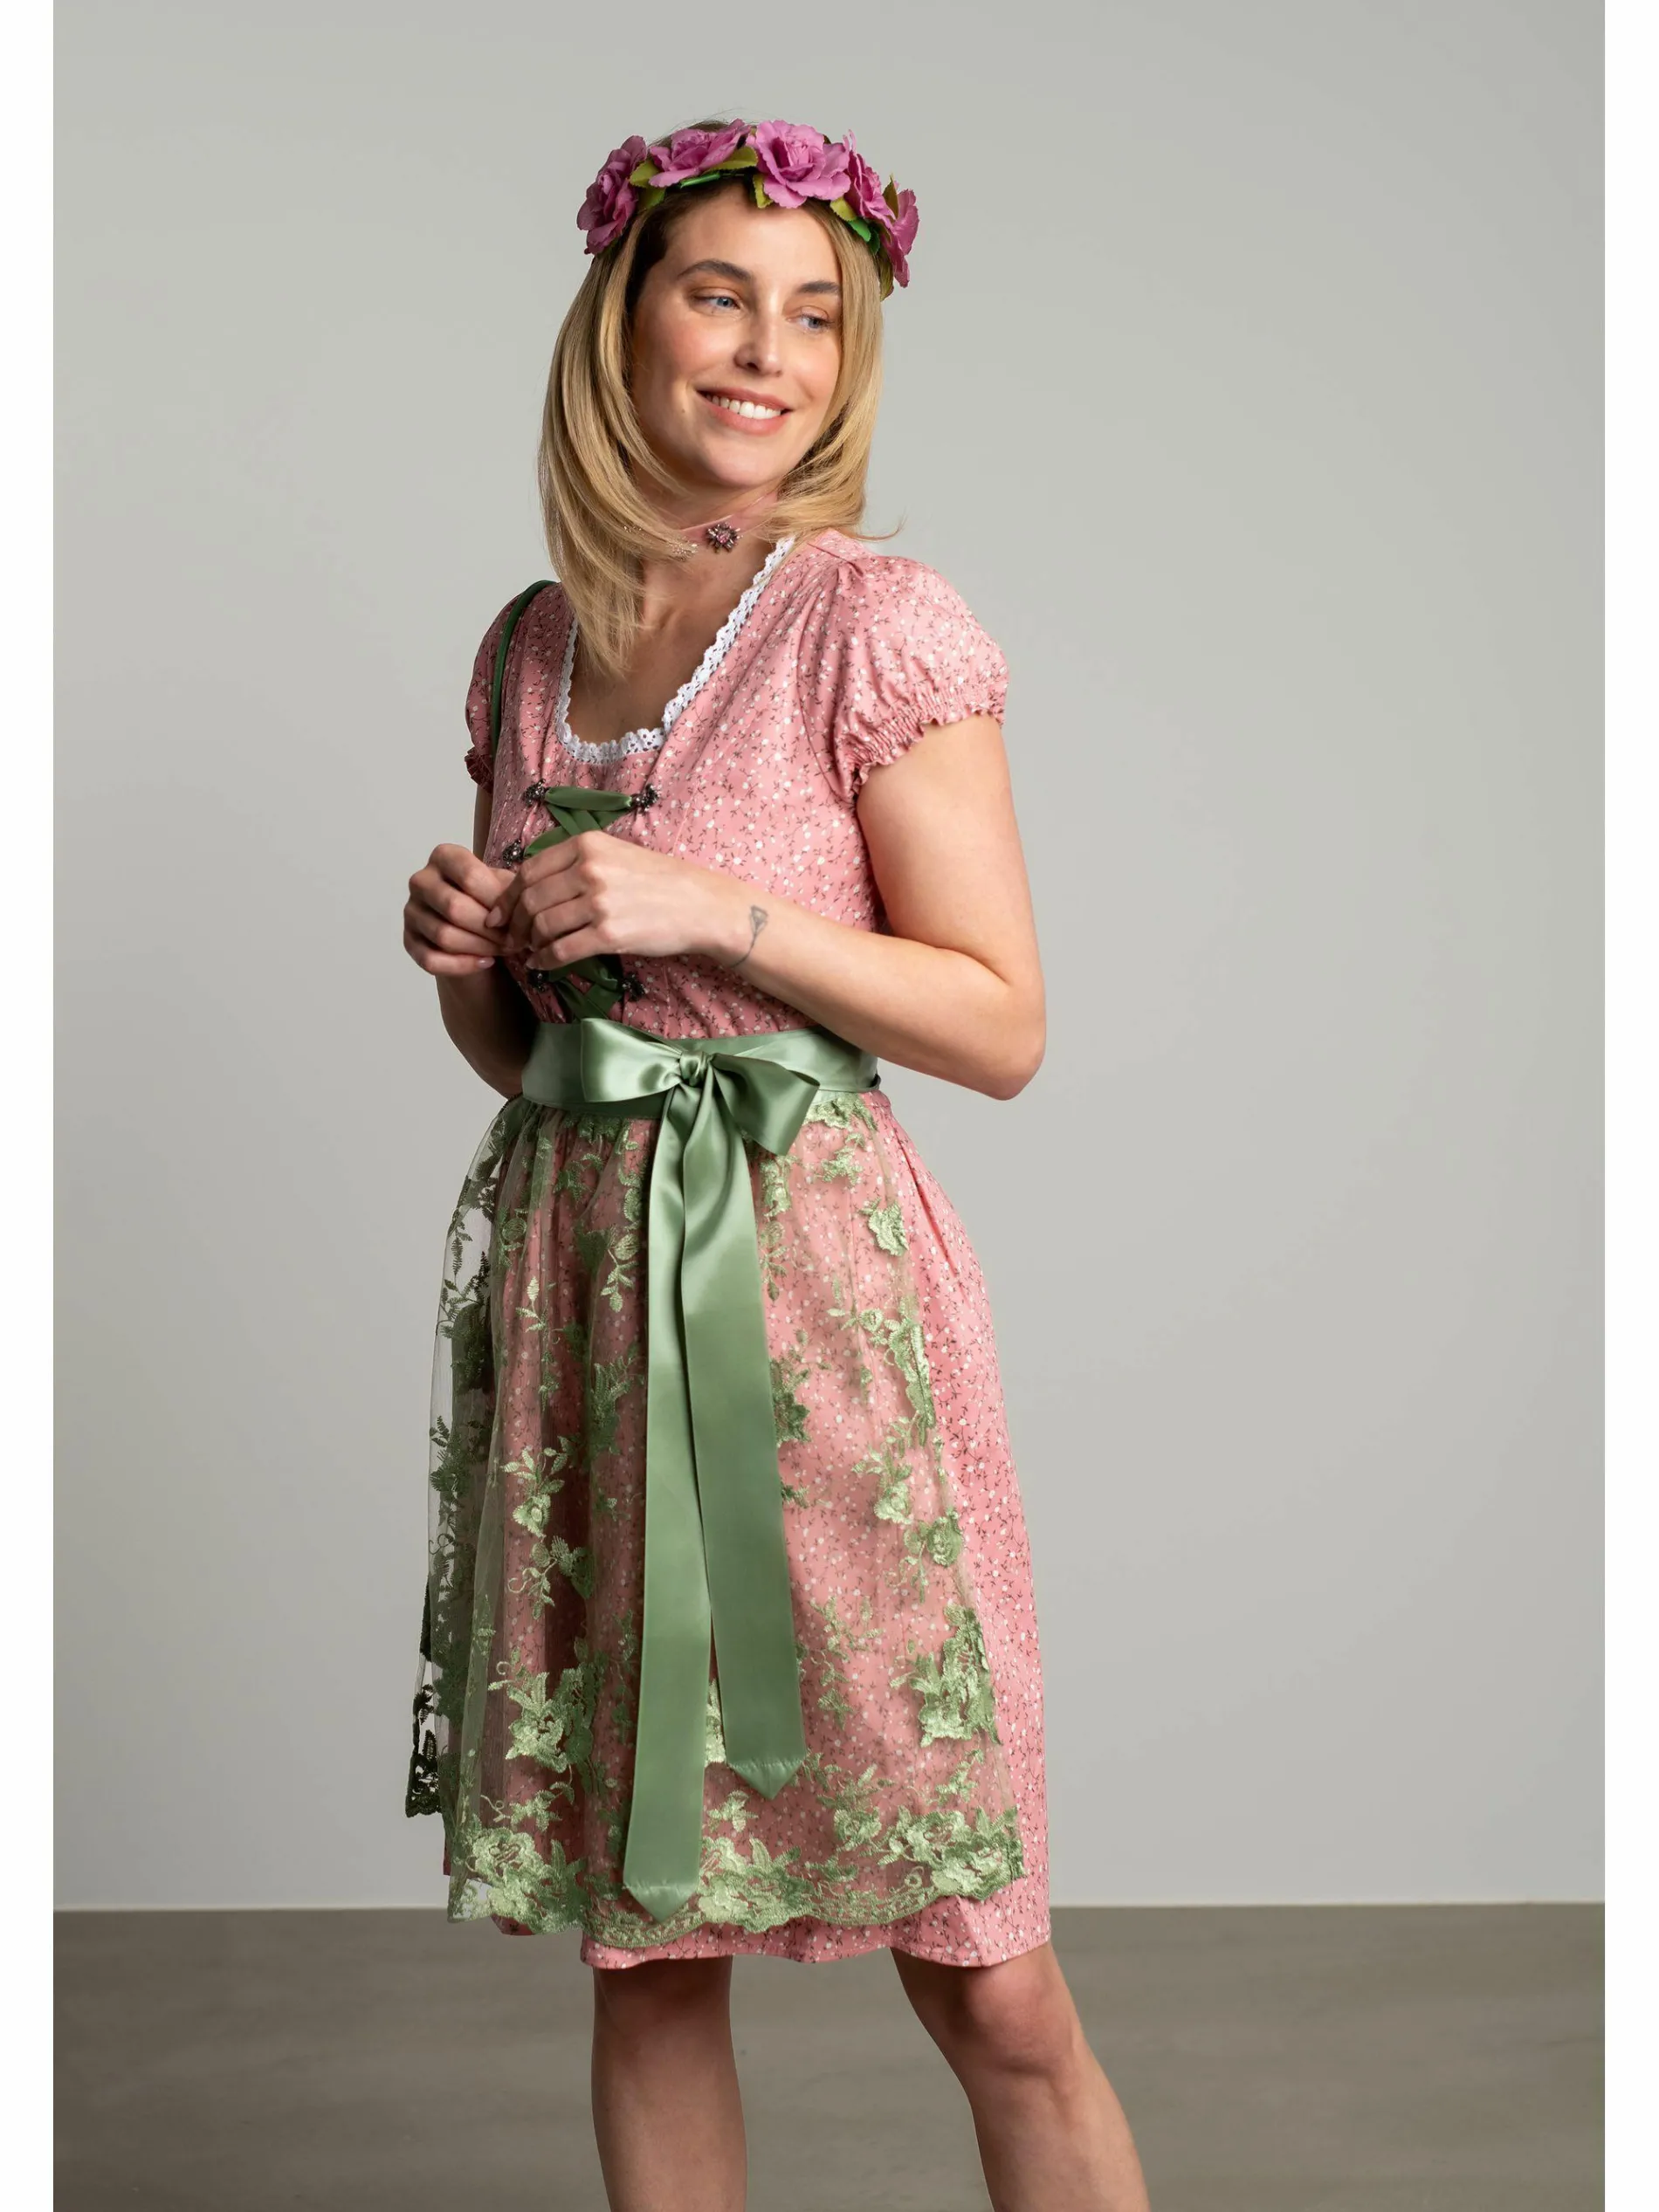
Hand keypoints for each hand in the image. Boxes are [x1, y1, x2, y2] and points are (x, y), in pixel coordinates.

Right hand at [404, 843, 517, 975]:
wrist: (474, 926)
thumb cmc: (490, 899)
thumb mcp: (503, 886)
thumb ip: (509, 889)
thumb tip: (515, 907)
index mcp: (443, 857)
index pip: (469, 875)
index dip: (496, 899)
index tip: (517, 915)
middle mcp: (421, 881)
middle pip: (454, 908)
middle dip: (489, 928)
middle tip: (513, 939)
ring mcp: (411, 912)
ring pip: (444, 936)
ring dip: (480, 947)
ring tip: (503, 949)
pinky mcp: (409, 941)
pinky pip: (431, 960)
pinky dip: (462, 965)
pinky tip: (485, 962)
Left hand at [501, 831, 747, 969]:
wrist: (700, 904)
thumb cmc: (659, 880)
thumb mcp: (615, 854)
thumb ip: (576, 863)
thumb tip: (533, 883)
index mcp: (587, 845)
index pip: (529, 871)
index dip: (509, 896)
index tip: (501, 913)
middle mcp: (589, 870)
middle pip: (531, 899)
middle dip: (515, 923)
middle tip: (512, 937)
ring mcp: (599, 902)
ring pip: (542, 925)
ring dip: (529, 942)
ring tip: (530, 950)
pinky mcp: (609, 934)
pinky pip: (561, 950)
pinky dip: (545, 960)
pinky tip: (542, 963)